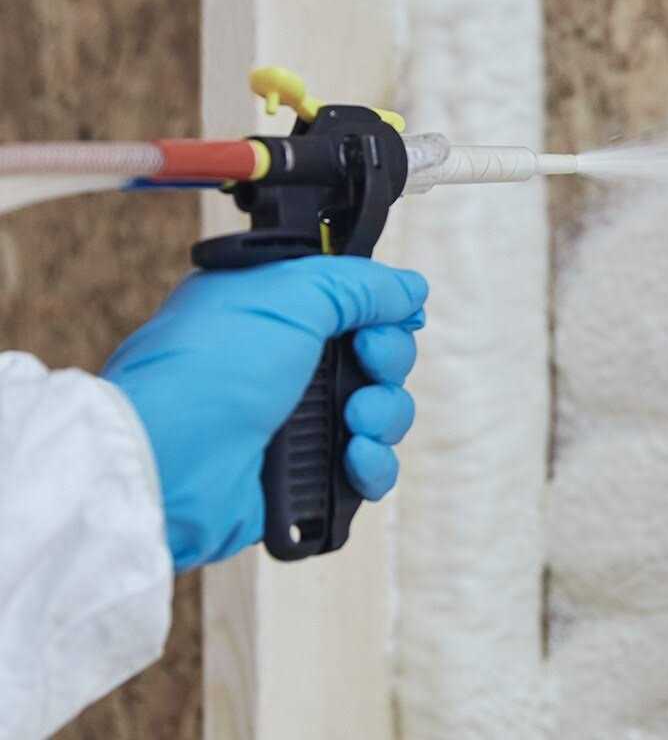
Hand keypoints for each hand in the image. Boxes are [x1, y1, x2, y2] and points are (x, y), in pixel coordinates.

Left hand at [102, 256, 427, 570]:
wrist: (165, 464)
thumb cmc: (206, 370)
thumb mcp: (289, 297)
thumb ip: (359, 284)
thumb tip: (410, 287)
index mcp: (278, 310)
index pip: (356, 302)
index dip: (384, 308)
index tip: (392, 315)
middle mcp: (289, 361)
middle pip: (378, 355)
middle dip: (389, 359)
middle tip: (369, 361)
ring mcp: (295, 418)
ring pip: (381, 411)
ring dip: (385, 413)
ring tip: (355, 420)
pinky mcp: (302, 473)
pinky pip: (367, 469)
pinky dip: (373, 465)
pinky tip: (355, 458)